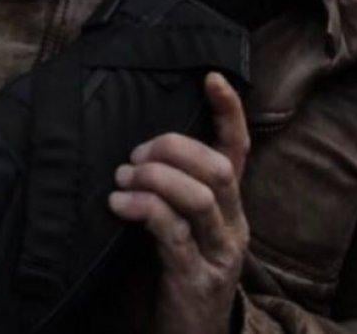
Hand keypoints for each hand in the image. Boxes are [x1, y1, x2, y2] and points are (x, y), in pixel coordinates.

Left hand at [108, 73, 250, 333]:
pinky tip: (119, 203)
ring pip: (200, 196)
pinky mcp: (196, 280)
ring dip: (156, 177)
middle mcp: (233, 226)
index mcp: (230, 206)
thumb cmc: (174, 272)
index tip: (210, 76)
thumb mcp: (178, 224)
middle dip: (173, 148)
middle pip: (216, 167)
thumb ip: (169, 188)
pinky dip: (144, 209)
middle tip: (134, 154)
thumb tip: (135, 145)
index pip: (237, 149)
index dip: (229, 111)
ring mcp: (219, 254)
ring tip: (123, 177)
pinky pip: (174, 232)